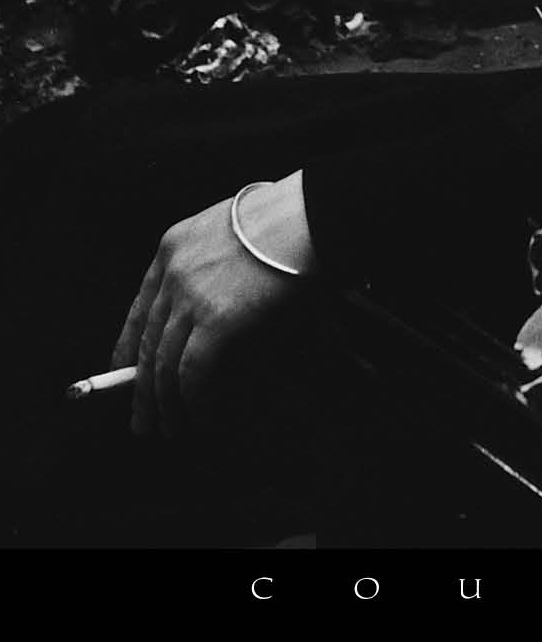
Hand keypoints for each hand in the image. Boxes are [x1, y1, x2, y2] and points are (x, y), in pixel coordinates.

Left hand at [111, 173, 315, 438]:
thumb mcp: (235, 234)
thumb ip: (213, 272)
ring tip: (171, 430)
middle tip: (142, 421)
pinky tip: (202, 418)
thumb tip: (209, 326)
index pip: (140, 308)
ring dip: (166, 406)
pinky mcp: (216, 323)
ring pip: (163, 366)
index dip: (128, 346)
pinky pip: (194, 376)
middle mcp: (174, 272)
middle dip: (142, 390)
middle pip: (147, 343)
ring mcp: (191, 298)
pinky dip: (196, 403)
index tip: (123, 372)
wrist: (318, 211)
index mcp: (174, 245)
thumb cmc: (293, 219)